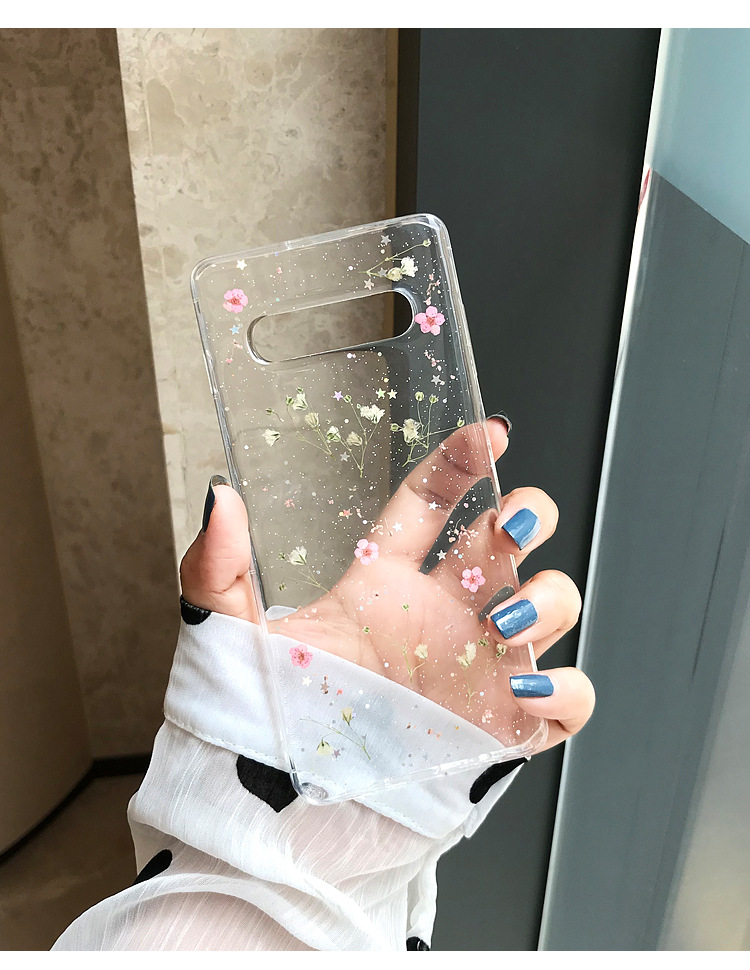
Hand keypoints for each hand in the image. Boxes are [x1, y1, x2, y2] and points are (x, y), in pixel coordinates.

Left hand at [181, 419, 594, 750]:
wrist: (280, 810)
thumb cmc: (261, 718)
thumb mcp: (230, 635)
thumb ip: (216, 565)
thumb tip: (220, 496)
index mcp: (386, 582)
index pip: (435, 502)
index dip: (464, 461)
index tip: (490, 433)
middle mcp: (443, 613)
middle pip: (512, 539)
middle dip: (529, 515)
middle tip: (510, 525)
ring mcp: (479, 667)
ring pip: (552, 604)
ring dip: (546, 598)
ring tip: (500, 621)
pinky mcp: (502, 726)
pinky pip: (567, 699)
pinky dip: (567, 690)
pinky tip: (528, 689)